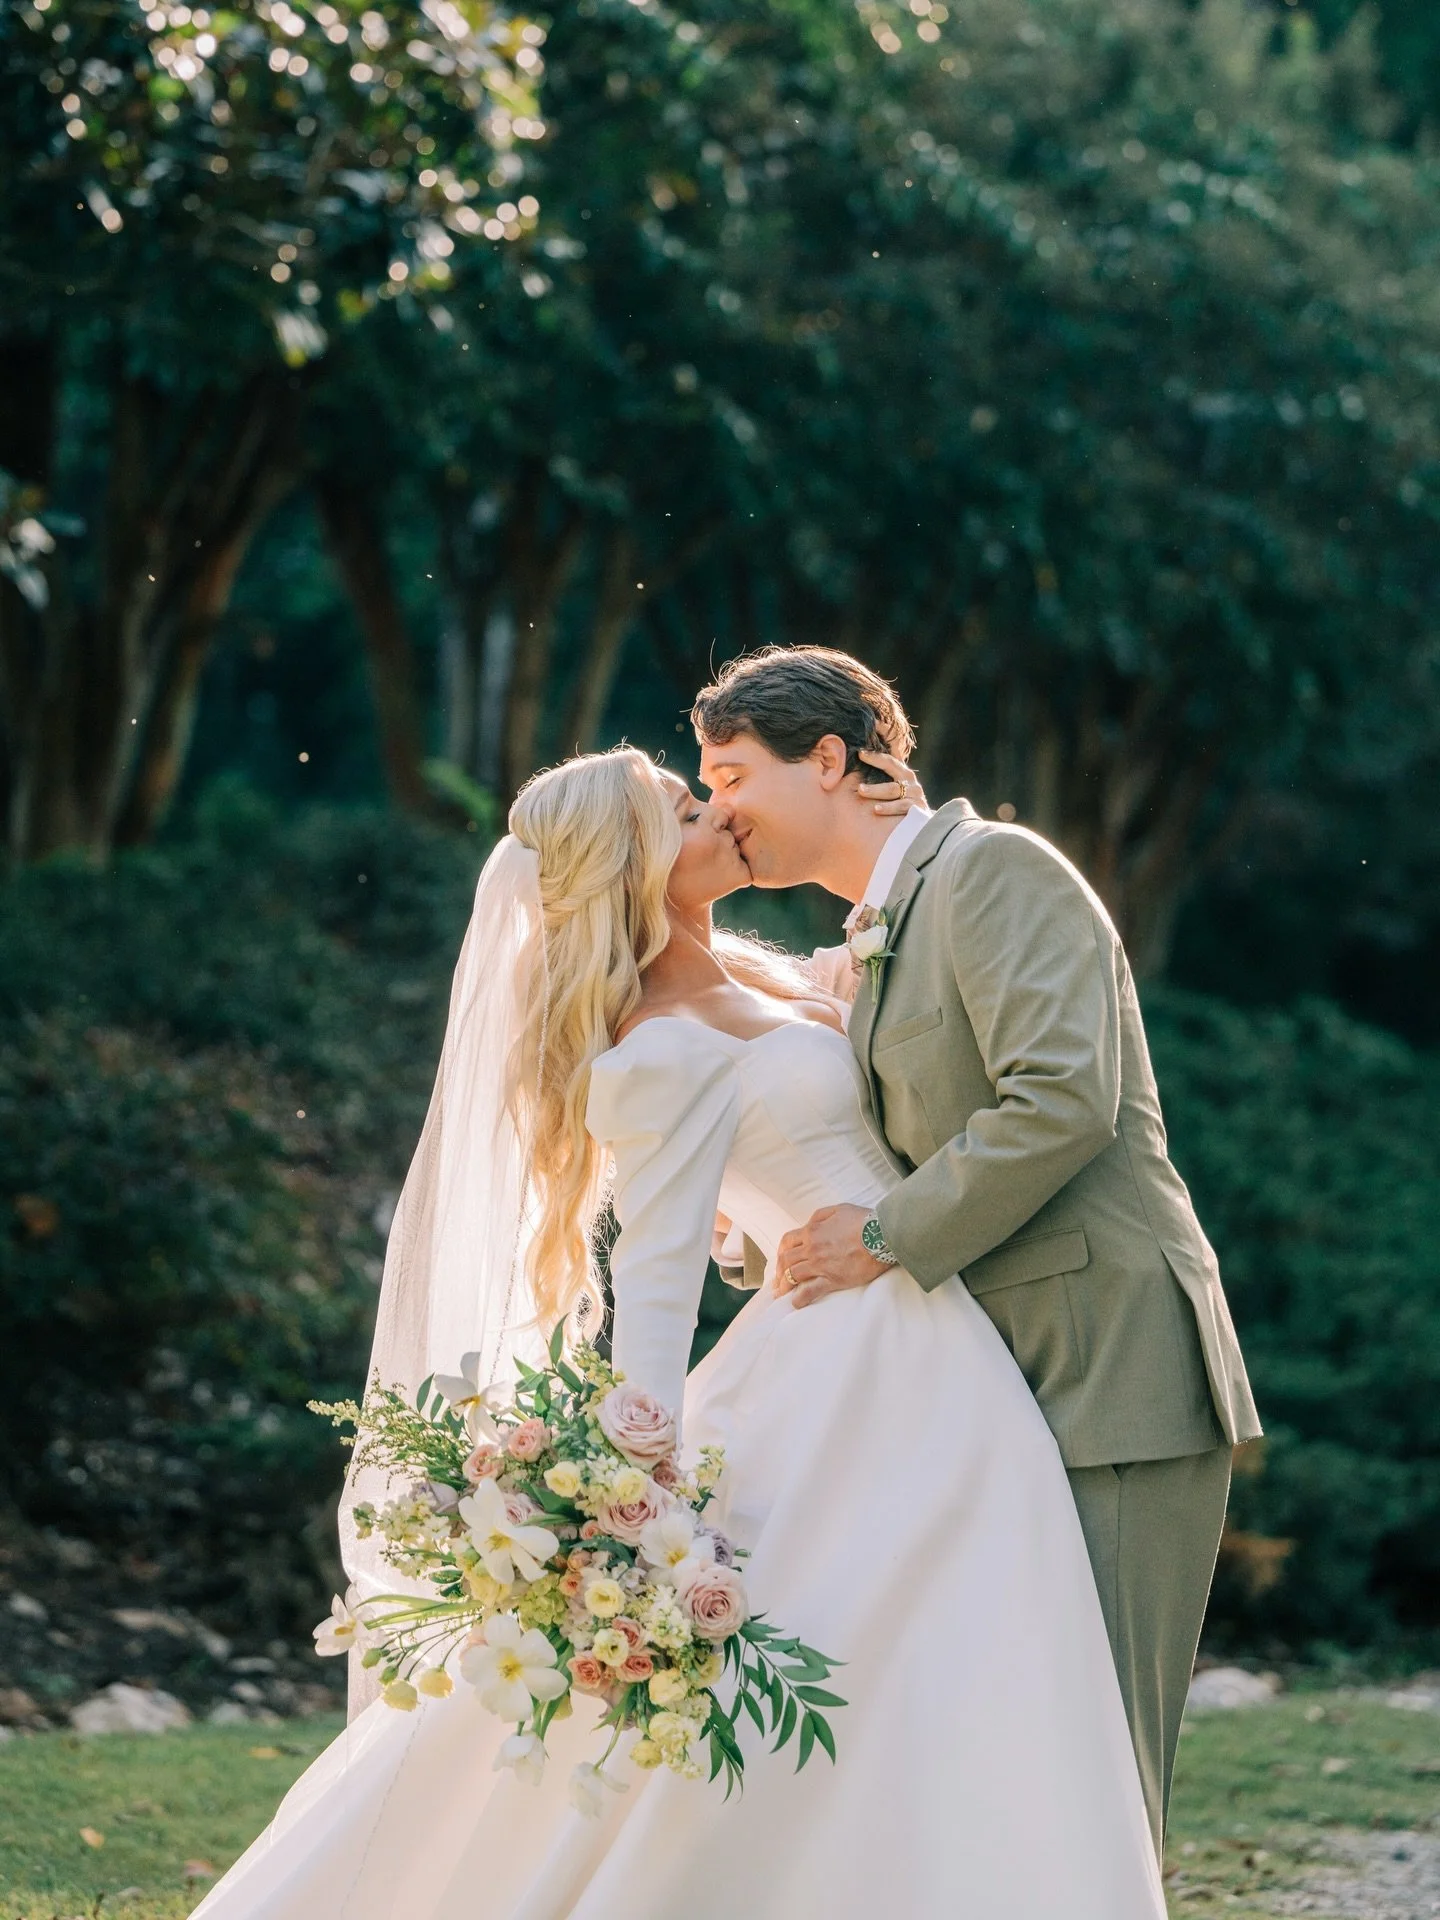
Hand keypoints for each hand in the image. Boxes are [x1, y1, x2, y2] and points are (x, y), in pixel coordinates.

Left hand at [774, 1204, 888, 1309]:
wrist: (881, 1236)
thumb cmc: (863, 1221)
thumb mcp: (839, 1209)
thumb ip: (820, 1216)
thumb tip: (809, 1224)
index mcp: (812, 1231)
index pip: (787, 1241)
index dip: (781, 1251)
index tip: (781, 1259)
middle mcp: (812, 1249)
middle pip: (786, 1261)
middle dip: (779, 1271)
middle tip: (778, 1280)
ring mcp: (821, 1265)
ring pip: (793, 1276)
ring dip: (784, 1285)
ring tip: (781, 1293)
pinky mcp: (832, 1279)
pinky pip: (810, 1291)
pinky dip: (800, 1299)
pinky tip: (796, 1303)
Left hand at [856, 749, 927, 816]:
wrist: (924, 826)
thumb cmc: (904, 805)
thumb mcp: (897, 791)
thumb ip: (885, 780)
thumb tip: (862, 765)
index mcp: (904, 775)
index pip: (889, 762)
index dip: (875, 757)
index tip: (860, 754)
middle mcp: (911, 782)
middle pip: (891, 774)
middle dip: (872, 770)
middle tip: (856, 781)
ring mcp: (915, 795)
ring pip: (893, 790)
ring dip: (876, 790)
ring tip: (861, 791)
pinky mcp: (918, 808)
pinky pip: (901, 806)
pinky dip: (889, 808)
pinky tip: (876, 809)